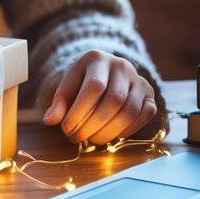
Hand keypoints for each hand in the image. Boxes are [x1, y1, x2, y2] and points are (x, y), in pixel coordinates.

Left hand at [42, 50, 157, 144]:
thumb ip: (59, 103)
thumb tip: (49, 120)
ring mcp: (139, 80)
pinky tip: (111, 136)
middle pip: (114, 100)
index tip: (66, 128)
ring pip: (130, 110)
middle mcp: (121, 66)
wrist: (104, 73)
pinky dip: (127, 130)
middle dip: (93, 124)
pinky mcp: (150, 95)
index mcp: (97, 58)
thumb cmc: (82, 82)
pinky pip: (144, 115)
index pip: (94, 85)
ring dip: (109, 131)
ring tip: (92, 140)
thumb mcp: (67, 87)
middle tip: (78, 138)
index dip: (80, 111)